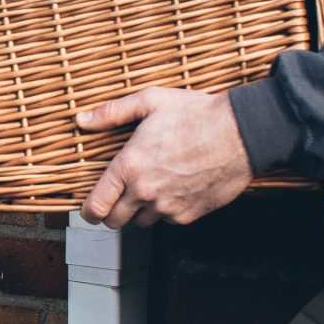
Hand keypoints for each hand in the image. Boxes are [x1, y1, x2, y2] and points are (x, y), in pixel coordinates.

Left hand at [79, 89, 252, 229]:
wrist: (241, 134)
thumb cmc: (196, 115)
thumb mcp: (149, 102)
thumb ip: (112, 113)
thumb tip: (82, 119)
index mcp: (130, 165)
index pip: (97, 204)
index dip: (88, 211)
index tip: (89, 210)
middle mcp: (146, 191)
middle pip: (115, 220)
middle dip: (111, 212)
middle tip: (116, 199)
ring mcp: (168, 206)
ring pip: (141, 222)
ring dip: (140, 210)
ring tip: (149, 187)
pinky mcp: (189, 215)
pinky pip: (167, 220)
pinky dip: (166, 210)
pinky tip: (173, 188)